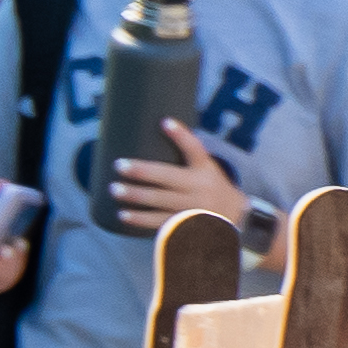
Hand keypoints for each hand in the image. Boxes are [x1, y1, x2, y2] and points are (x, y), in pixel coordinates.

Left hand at [106, 120, 257, 239]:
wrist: (232, 218)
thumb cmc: (210, 186)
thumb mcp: (205, 166)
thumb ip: (188, 148)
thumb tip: (164, 122)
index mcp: (204, 170)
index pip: (194, 148)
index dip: (180, 135)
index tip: (164, 123)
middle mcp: (200, 188)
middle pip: (168, 178)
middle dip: (142, 172)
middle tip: (119, 166)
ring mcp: (192, 208)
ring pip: (161, 201)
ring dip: (136, 196)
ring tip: (115, 190)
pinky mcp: (185, 225)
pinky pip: (159, 221)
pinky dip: (140, 219)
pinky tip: (124, 215)